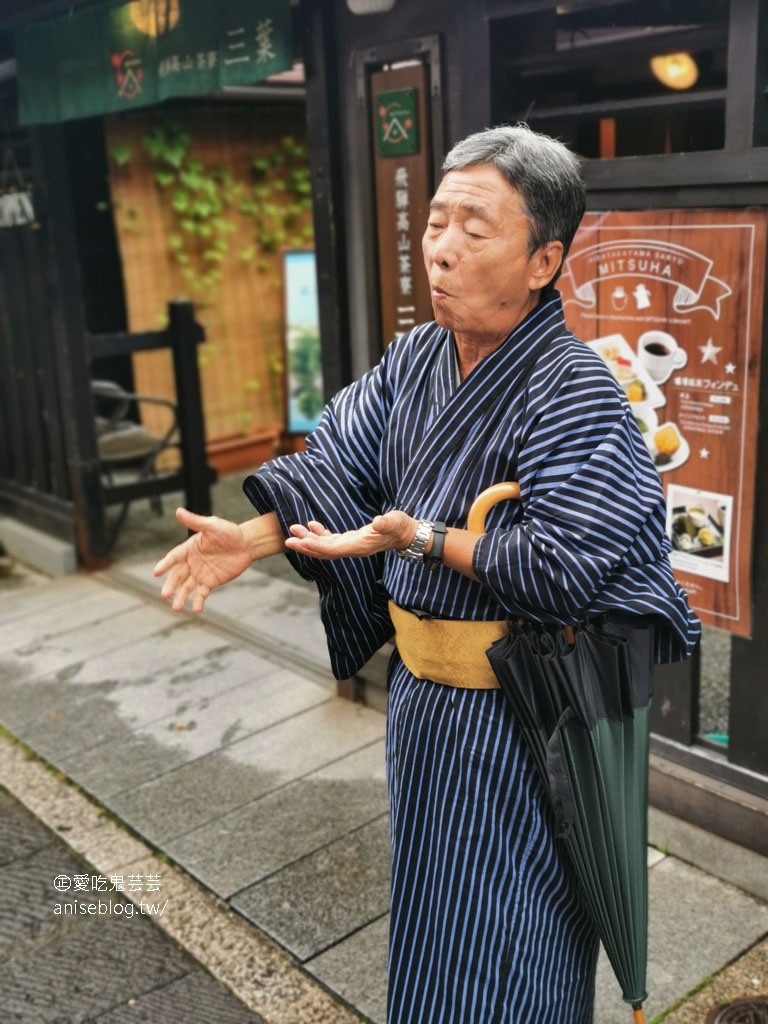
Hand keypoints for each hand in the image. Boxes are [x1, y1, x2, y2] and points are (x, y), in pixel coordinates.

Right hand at [153, 507, 255, 611]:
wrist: (247, 544)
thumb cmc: (229, 532)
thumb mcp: (212, 525)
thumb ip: (196, 521)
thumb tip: (178, 511)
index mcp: (189, 548)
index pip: (174, 557)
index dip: (165, 564)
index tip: (156, 572)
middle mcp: (192, 562)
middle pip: (178, 576)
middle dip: (171, 585)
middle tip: (164, 595)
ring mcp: (200, 573)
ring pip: (187, 587)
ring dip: (181, 597)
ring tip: (176, 608)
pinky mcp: (211, 581)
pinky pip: (202, 593)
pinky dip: (198, 601)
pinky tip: (196, 609)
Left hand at [284, 511, 416, 559]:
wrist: (406, 535)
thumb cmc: (401, 527)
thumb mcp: (396, 522)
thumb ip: (386, 523)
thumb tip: (378, 522)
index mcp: (360, 546)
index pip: (334, 549)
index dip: (317, 546)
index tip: (302, 541)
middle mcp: (352, 549)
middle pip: (324, 551)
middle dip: (306, 546)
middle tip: (288, 539)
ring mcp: (351, 546)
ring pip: (325, 546)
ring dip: (309, 539)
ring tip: (294, 530)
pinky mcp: (352, 540)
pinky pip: (332, 540)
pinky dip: (320, 534)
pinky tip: (311, 526)